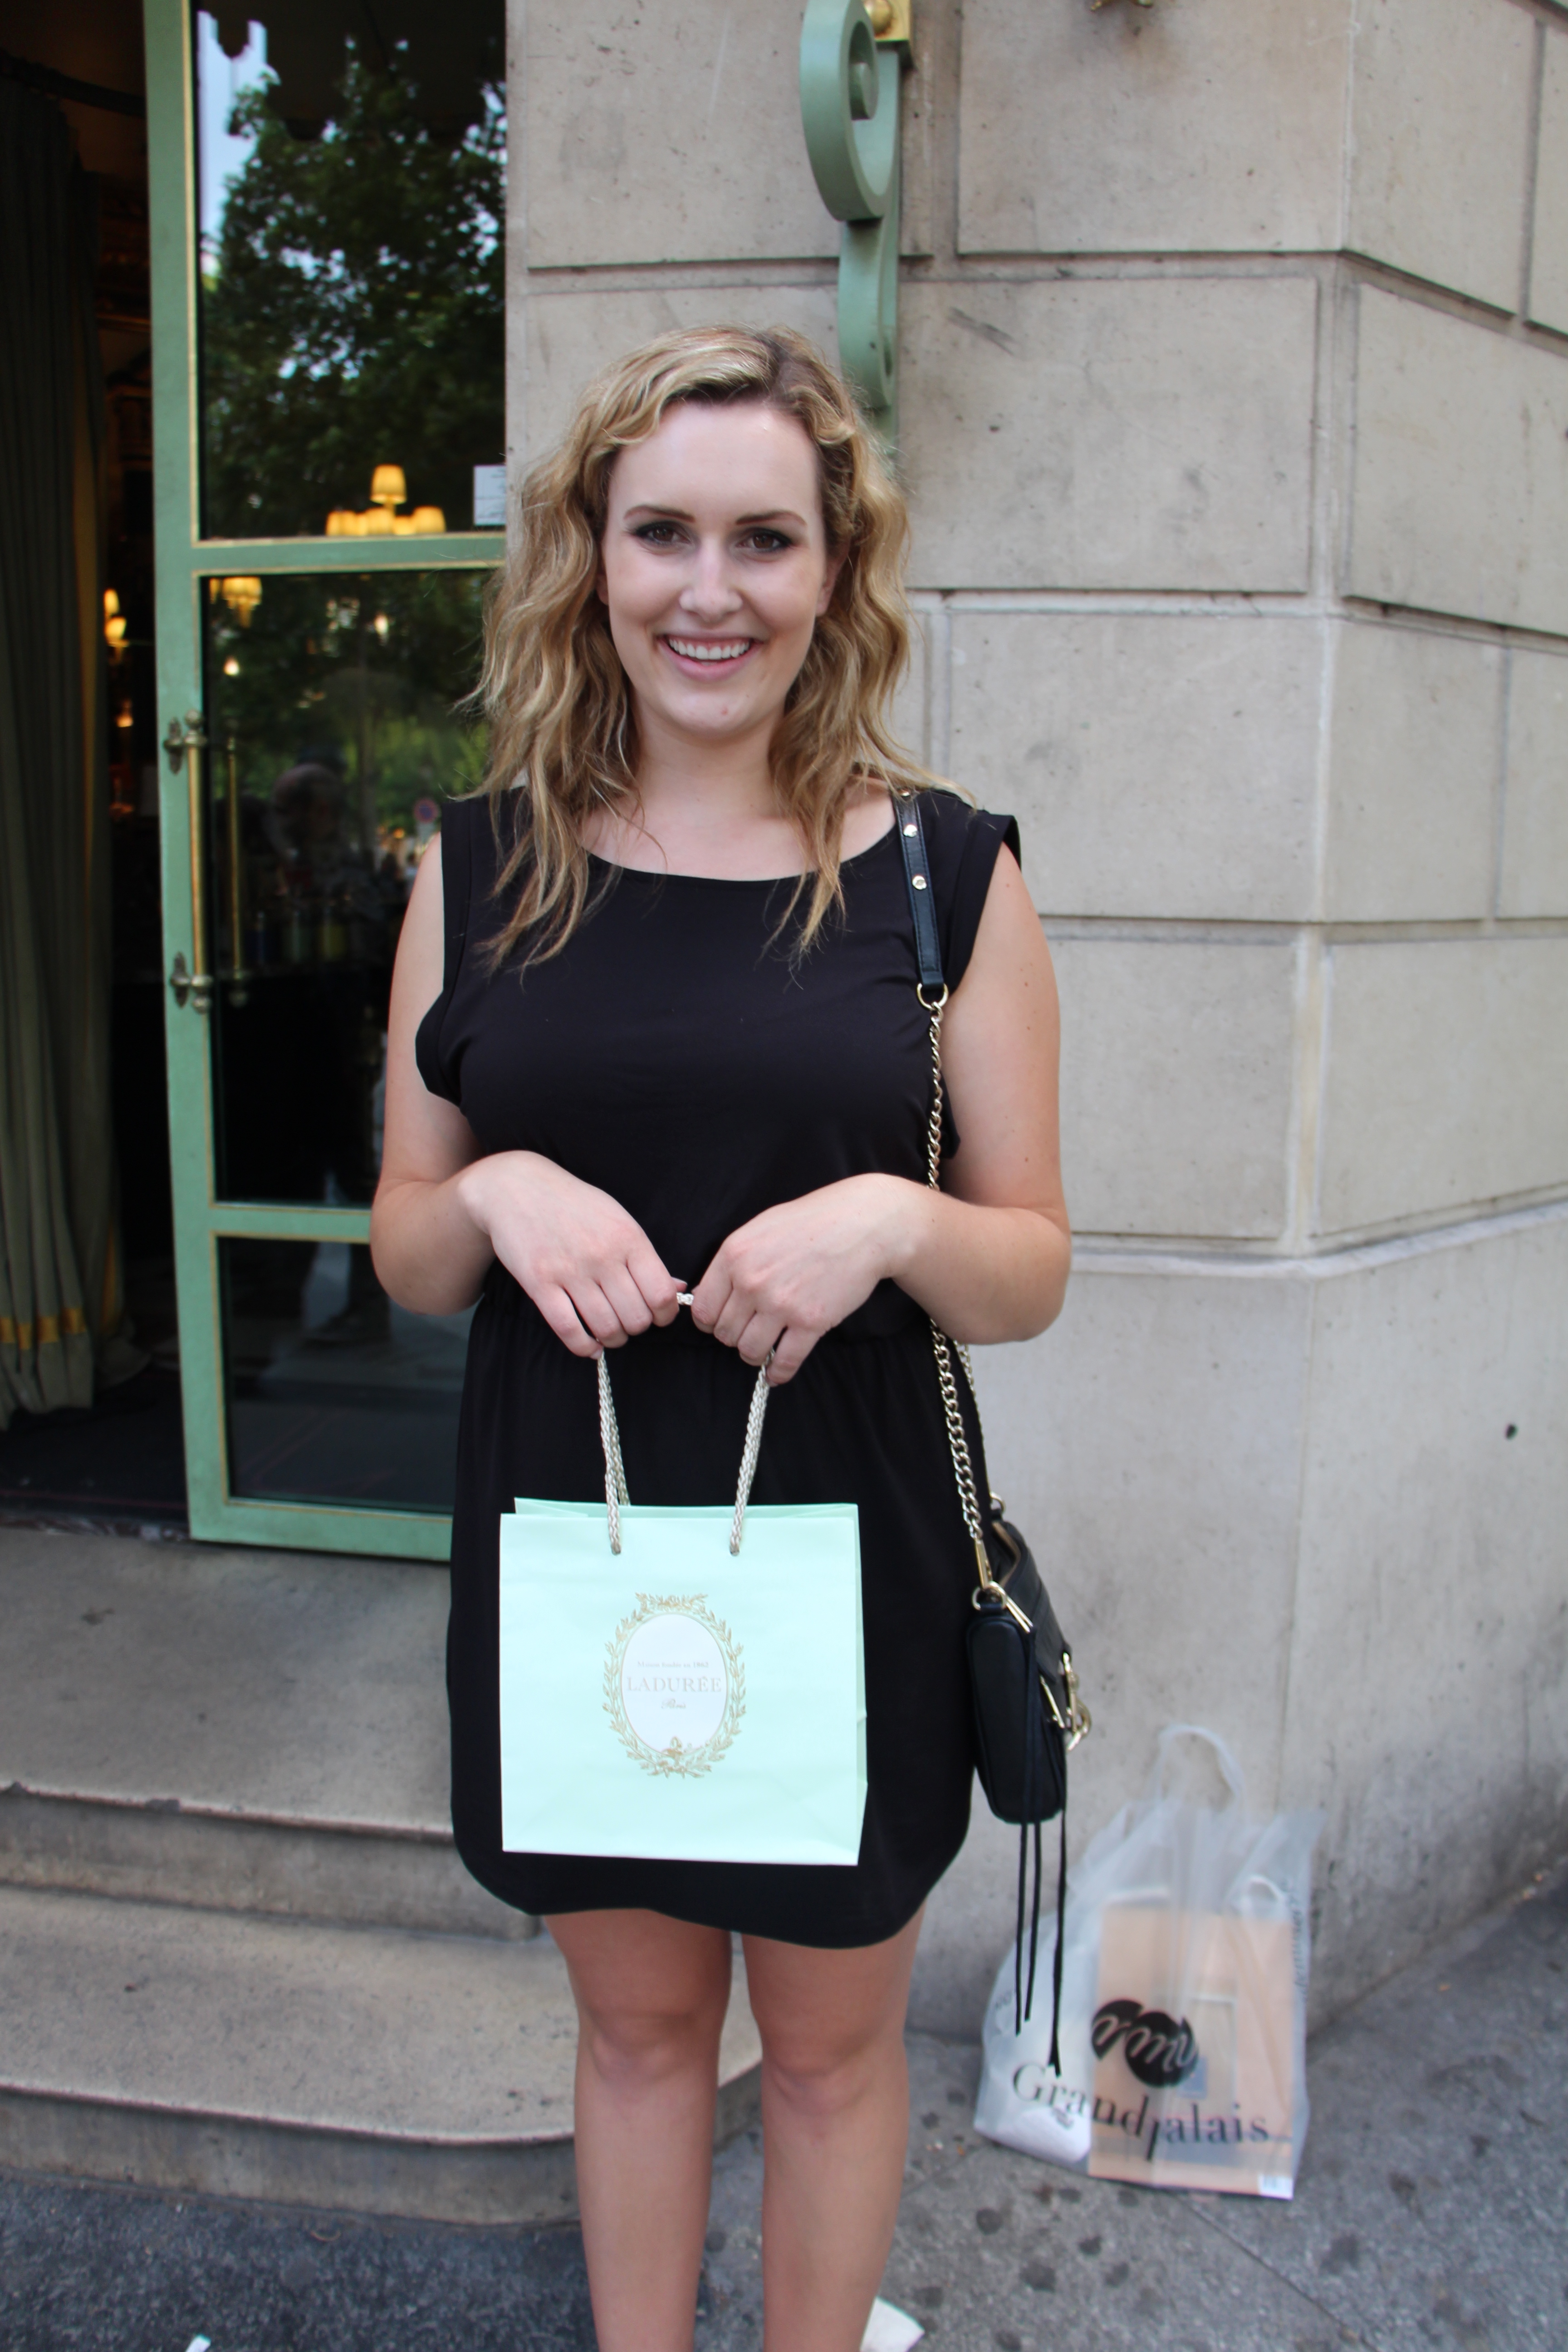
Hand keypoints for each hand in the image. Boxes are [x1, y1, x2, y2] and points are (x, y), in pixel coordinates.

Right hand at [456, 1152, 682, 1357]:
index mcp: (629, 1238)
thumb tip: (679, 1290)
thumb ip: (647, 1257)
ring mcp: (570, 1270)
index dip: (665, 1315)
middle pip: (636, 1317)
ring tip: (610, 1332)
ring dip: (613, 1338)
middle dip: (637, 1328)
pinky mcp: (540, 1283)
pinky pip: (569, 1330)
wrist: (518, 1187)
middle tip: (628, 1321)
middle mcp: (603, 1255)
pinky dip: (584, 1347)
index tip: (658, 1316)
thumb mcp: (618, 1219)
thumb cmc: (575, 1205)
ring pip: (606, 1328)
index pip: (661, 1294)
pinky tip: (590, 1345)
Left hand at [690, 1175, 925, 1383]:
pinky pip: (785, 1361)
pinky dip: (778, 1372)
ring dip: (755, 1355)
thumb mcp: (760, 1228)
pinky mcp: (810, 1322)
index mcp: (734, 1255)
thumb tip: (713, 1292)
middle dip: (735, 1337)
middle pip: (725, 1333)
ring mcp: (781, 1303)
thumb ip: (734, 1260)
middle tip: (749, 1331)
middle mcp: (752, 1281)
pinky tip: (777, 1373)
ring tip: (763, 1349)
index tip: (722, 1323)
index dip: (711, 1322)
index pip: (703, 1309)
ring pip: (749, 1350)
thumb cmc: (812, 1221)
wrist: (862, 1224)